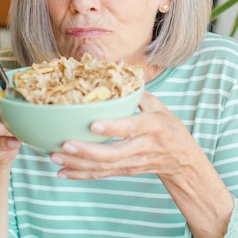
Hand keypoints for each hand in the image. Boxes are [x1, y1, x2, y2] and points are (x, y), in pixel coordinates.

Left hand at [49, 90, 197, 179]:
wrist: (182, 160)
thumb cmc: (168, 127)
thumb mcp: (158, 106)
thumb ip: (135, 89)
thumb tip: (117, 62)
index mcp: (152, 126)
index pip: (131, 127)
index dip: (113, 128)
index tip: (92, 124)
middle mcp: (142, 147)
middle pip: (113, 154)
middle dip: (87, 152)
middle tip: (64, 145)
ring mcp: (133, 162)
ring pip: (104, 167)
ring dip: (78, 164)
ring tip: (54, 157)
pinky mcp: (125, 171)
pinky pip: (101, 175)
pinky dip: (81, 175)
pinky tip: (62, 172)